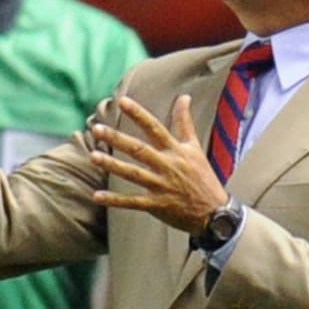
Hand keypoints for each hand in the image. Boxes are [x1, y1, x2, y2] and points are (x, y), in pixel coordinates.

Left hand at [89, 95, 227, 233]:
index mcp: (175, 150)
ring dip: (112, 165)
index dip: (139, 114)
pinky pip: (132, 202)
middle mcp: (167, 166)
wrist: (215, 212)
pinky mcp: (157, 205)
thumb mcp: (194, 147)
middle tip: (96, 129)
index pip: (155, 128)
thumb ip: (184, 122)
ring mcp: (161, 186)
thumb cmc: (202, 177)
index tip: (122, 101)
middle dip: (117, 139)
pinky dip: (115, 200)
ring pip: (133, 174)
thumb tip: (184, 96)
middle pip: (139, 149)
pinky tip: (96, 197)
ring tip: (92, 156)